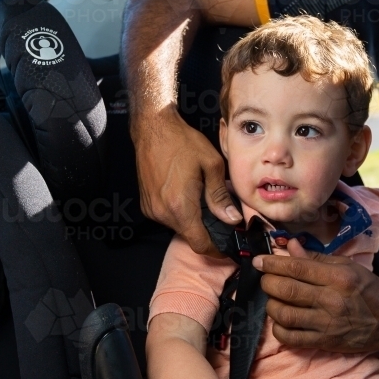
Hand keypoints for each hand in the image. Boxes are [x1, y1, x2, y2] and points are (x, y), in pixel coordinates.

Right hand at [131, 107, 241, 253]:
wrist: (153, 128)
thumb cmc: (182, 142)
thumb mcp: (211, 165)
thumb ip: (221, 196)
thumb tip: (232, 219)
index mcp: (180, 206)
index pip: (200, 243)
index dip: (216, 250)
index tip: (227, 246)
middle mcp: (163, 213)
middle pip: (190, 235)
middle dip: (207, 230)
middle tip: (222, 216)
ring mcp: (152, 209)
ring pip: (179, 226)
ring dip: (193, 219)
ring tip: (203, 198)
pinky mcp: (147, 204)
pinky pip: (168, 216)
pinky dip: (180, 211)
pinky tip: (187, 193)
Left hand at [255, 239, 378, 352]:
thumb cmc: (369, 290)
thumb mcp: (347, 267)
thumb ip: (316, 259)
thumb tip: (288, 246)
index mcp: (338, 277)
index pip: (296, 268)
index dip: (272, 263)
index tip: (259, 261)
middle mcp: (331, 300)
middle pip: (286, 289)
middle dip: (267, 282)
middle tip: (265, 278)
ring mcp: (327, 324)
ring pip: (283, 314)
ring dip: (271, 304)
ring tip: (274, 298)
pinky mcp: (324, 342)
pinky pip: (290, 337)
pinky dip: (279, 327)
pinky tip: (282, 319)